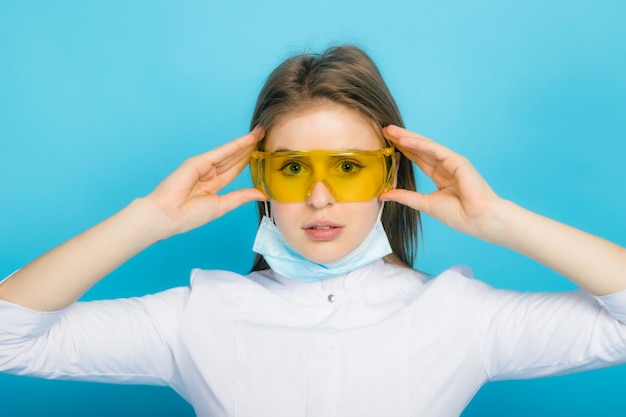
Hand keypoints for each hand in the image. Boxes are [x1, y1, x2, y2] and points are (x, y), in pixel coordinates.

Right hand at [146, 126, 266, 235]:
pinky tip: (249, 139)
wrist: (169, 215)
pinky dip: (236, 145)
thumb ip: (242, 197)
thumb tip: (262, 194)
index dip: (248, 161)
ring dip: (245, 143)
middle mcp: (208, 174)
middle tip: (264, 136)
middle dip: (249, 148)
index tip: (261, 153)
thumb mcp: (222, 206)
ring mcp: (203, 166)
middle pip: (233, 158)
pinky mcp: (199, 161)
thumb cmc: (189, 215)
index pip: (234, 170)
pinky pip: (222, 152)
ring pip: (229, 153)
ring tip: (260, 133)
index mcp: (212, 186)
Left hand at [381, 125, 500, 239]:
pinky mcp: (456, 160)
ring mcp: (451, 161)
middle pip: (419, 149)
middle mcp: (445, 166)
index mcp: (440, 176)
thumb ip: (405, 196)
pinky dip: (418, 143)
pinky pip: (433, 149)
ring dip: (406, 137)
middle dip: (402, 139)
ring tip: (389, 130)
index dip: (403, 150)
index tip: (387, 143)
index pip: (418, 158)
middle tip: (384, 130)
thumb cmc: (458, 215)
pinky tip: (404, 139)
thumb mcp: (424, 204)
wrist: (477, 219)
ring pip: (424, 145)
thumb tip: (383, 194)